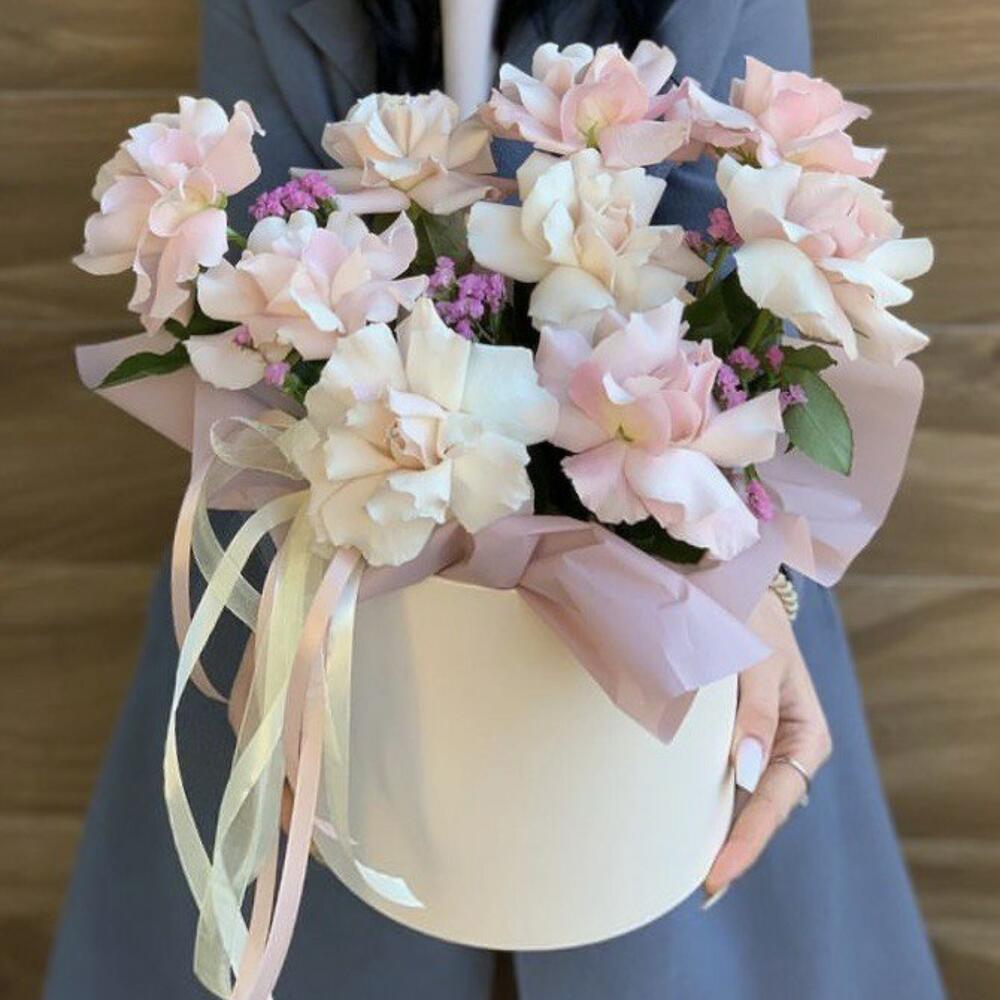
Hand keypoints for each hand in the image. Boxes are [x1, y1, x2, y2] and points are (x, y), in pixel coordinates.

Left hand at [704, 588, 831, 899]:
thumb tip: (746, 772)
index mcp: (805, 734)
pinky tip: (688, 824)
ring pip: (741, 798)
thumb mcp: (759, 660)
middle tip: (702, 889)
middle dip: (734, 847)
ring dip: (719, 830)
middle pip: (760, 809)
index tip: (716, 875)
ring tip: (692, 872)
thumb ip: (755, 713)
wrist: (731, 585)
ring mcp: (761, 744)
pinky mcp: (736, 736)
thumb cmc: (749, 619)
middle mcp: (786, 746)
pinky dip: (708, 802)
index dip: (746, 840)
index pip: (774, 800)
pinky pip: (723, 777)